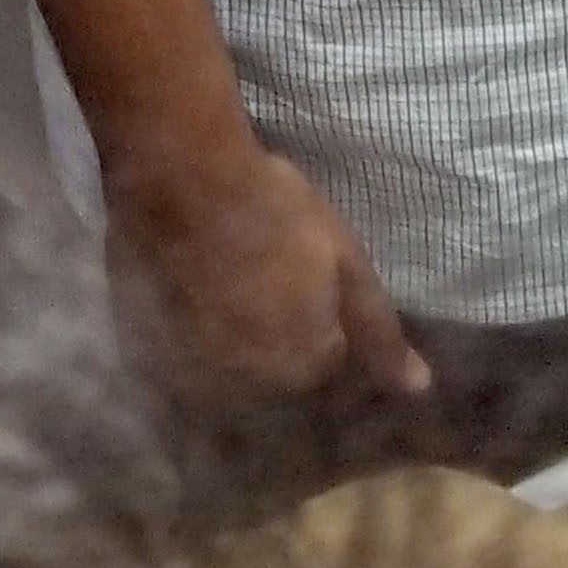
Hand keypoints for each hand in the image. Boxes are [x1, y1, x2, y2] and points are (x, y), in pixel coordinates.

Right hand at [105, 131, 429, 405]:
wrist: (183, 178)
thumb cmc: (276, 211)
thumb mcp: (346, 262)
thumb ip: (379, 332)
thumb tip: (418, 389)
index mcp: (299, 364)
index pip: (324, 363)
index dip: (323, 319)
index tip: (310, 279)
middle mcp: (246, 382)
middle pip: (273, 368)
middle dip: (277, 332)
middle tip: (268, 272)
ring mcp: (193, 368)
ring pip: (225, 364)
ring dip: (232, 334)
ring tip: (231, 278)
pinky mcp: (149, 347)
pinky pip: (179, 353)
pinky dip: (189, 329)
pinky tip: (191, 284)